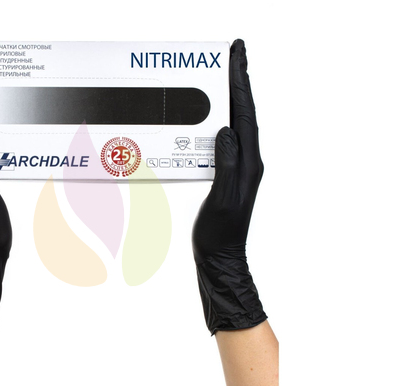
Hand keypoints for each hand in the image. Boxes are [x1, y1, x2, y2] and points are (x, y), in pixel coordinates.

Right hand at [192, 39, 265, 334]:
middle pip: (243, 113)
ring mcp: (238, 167)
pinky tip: (206, 117)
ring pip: (233, 124)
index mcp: (249, 164)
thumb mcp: (223, 200)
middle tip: (232, 56)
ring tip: (221, 77)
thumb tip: (227, 132)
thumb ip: (227, 165)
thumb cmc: (221, 235)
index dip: (241, 84)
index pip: (245, 116)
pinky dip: (216, 121)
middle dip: (238, 82)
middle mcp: (247, 161)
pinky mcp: (227, 173)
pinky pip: (223, 140)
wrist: (221, 259)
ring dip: (228, 99)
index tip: (237, 59)